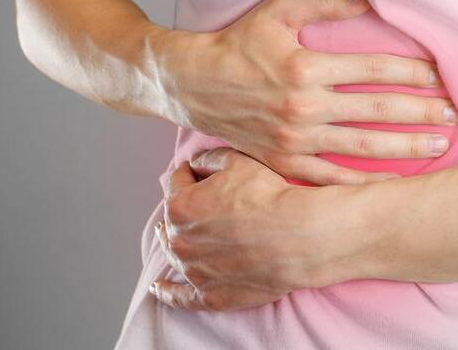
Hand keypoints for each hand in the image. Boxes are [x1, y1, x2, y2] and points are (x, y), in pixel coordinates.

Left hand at [151, 147, 351, 310]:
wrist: (298, 236)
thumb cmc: (269, 197)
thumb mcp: (237, 162)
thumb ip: (209, 160)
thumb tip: (196, 165)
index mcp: (181, 205)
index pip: (177, 182)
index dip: (190, 173)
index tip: (198, 173)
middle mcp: (180, 240)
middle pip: (173, 220)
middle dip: (184, 209)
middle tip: (200, 203)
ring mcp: (194, 271)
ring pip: (175, 255)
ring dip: (176, 243)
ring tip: (175, 238)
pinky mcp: (211, 295)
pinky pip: (182, 298)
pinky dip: (168, 293)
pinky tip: (159, 289)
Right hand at [155, 0, 457, 184]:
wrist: (194, 85)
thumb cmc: (239, 42)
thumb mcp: (278, 11)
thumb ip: (325, 3)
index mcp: (306, 67)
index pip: (374, 70)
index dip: (411, 73)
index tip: (439, 76)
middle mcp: (304, 107)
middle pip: (376, 111)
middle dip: (420, 112)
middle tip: (453, 114)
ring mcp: (295, 140)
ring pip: (362, 147)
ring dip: (405, 147)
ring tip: (439, 146)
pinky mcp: (284, 162)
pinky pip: (332, 180)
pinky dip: (365, 183)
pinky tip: (394, 184)